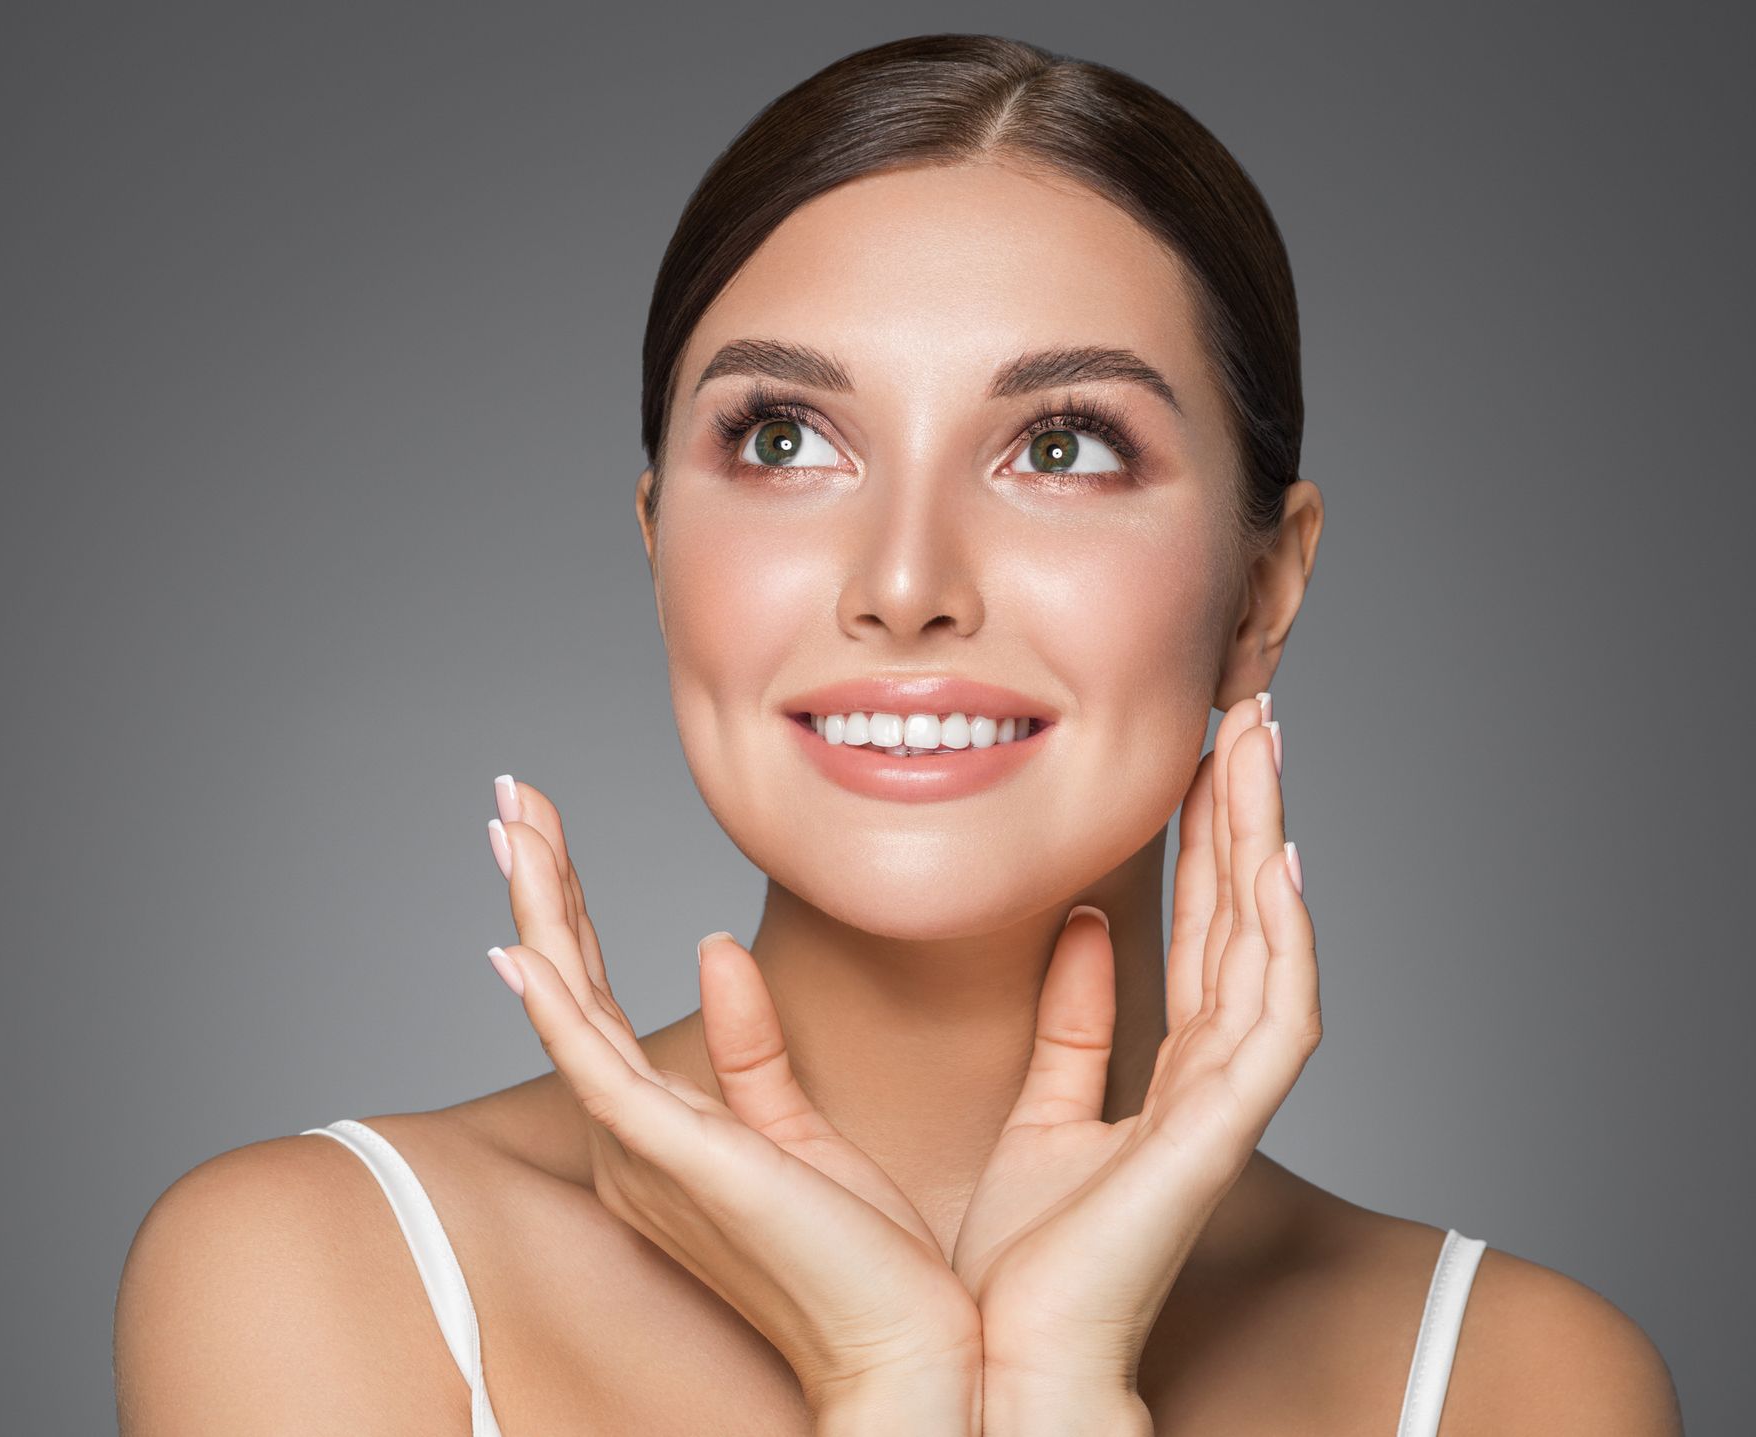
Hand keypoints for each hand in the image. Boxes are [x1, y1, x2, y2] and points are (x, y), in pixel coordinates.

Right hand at [484, 777, 982, 1428]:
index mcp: (662, 1133)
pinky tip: (518, 952)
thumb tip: (713, 949)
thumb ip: (751, 1045)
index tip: (547, 835)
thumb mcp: (800, 1129)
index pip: (600, 999)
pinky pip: (599, 1073)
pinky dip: (556, 1010)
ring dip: (538, 912)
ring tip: (511, 825)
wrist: (905, 1355)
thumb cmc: (862, 1261)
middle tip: (511, 796)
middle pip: (572, 989)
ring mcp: (646, 1153)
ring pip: (573, 1009)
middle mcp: (634, 1141)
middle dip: (540, 886)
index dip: (571, 913)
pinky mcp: (679, 1163)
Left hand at [951, 696, 1320, 1410]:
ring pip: (1267, 945)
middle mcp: (1206, 1081)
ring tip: (1263, 745)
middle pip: (1242, 920)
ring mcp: (1221, 1106)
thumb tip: (1084, 928)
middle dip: (1246, 814)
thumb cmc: (1010, 1264)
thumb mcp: (1034, 1109)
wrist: (996, 1363)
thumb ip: (1067, 1021)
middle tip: (1249, 716)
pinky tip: (1283, 864)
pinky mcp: (1217, 1133)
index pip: (1199, 933)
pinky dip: (1286, 942)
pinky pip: (1274, 1021)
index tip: (1198, 758)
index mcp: (1164, 1075)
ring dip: (1267, 841)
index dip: (1204, 844)